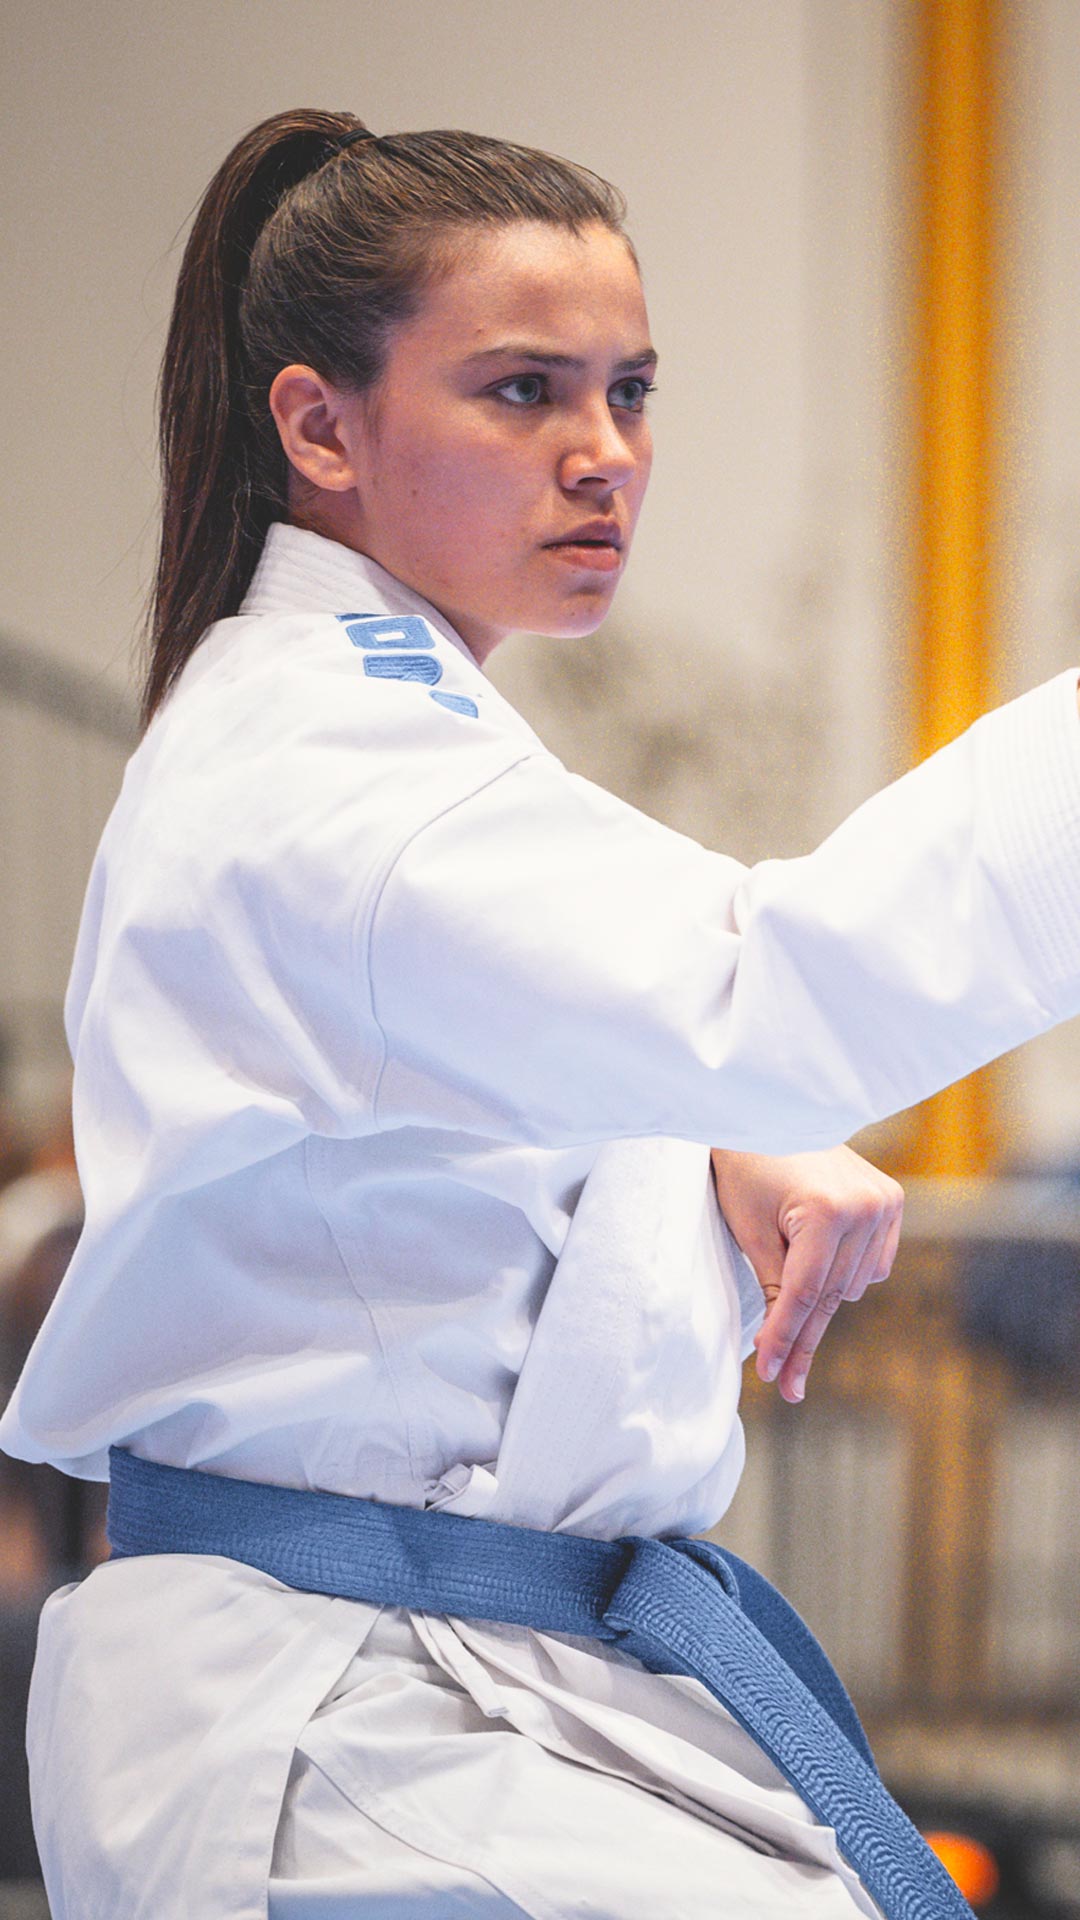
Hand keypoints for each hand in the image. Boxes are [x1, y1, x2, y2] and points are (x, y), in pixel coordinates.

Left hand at [709, 1145, 902, 1403]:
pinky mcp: (892, 1201)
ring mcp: (885, 1202)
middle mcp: (867, 1206)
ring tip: (790, 1288)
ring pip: (853, 1286)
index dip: (786, 1338)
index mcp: (828, 1211)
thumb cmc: (748, 1167)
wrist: (770, 1113)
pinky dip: (847, 1272)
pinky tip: (823, 1258)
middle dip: (803, 1336)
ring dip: (822, 1299)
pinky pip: (873, 1265)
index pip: (805, 1294)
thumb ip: (774, 1289)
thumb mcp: (750, 1231)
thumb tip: (777, 1349)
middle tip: (785, 1383)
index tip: (772, 1376)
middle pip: (831, 1296)